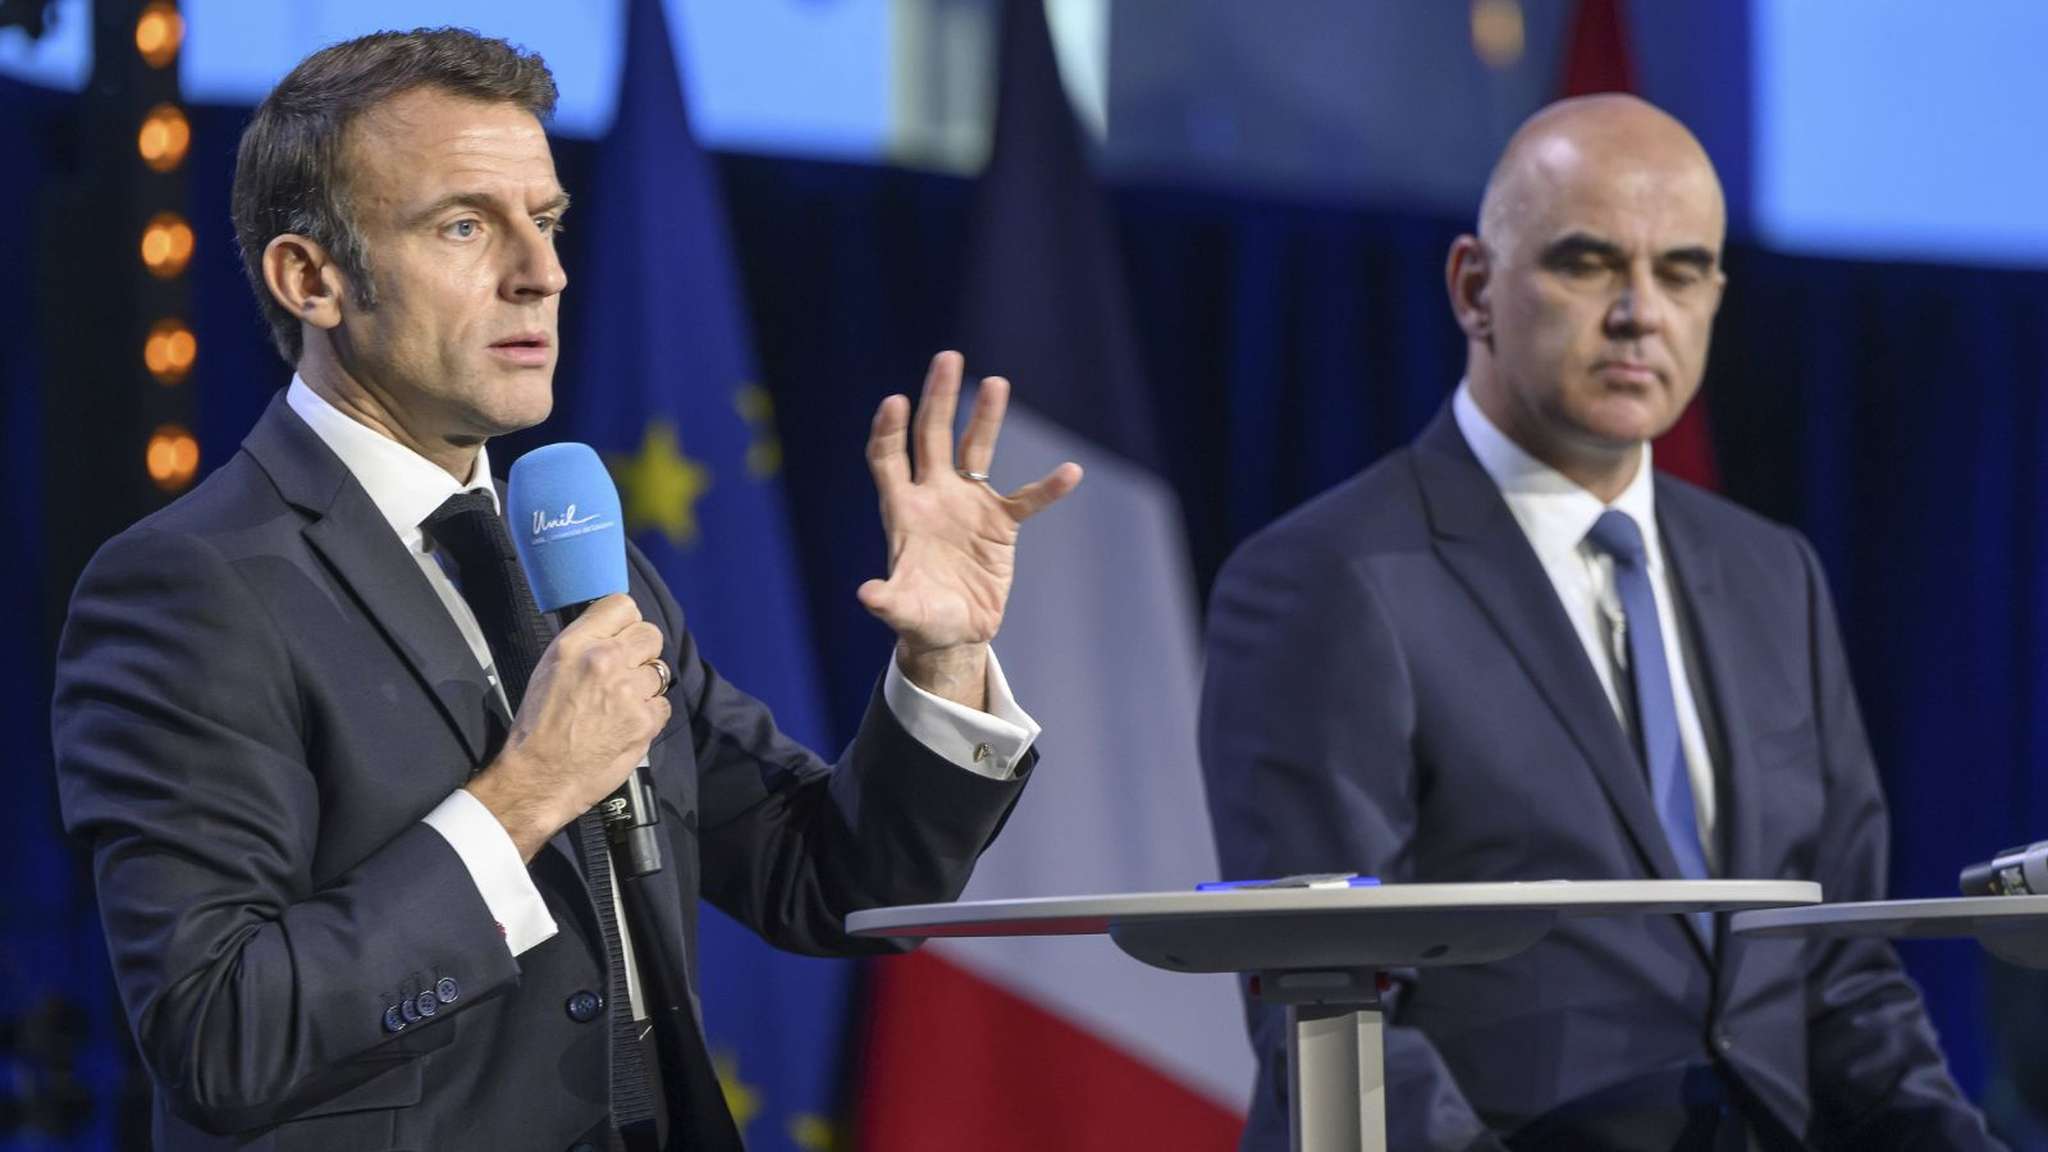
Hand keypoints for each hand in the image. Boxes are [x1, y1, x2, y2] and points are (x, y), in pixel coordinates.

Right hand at [465, 594, 670, 859]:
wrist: (539, 777)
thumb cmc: (538, 724)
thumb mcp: (550, 668)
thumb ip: (584, 645)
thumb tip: (615, 632)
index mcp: (576, 644)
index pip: (623, 605)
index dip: (626, 623)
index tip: (621, 637)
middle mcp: (605, 660)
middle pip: (651, 634)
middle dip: (642, 652)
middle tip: (625, 673)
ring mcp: (629, 691)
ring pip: (659, 671)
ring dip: (644, 686)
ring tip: (621, 704)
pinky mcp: (644, 721)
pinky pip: (663, 705)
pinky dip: (649, 714)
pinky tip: (626, 724)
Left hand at [859, 351, 1081, 707]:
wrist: (955, 633)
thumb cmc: (921, 618)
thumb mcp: (904, 612)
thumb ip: (888, 601)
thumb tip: (868, 594)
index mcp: (903, 511)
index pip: (889, 458)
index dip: (889, 431)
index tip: (895, 402)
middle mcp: (934, 496)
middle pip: (932, 437)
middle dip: (938, 397)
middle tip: (948, 359)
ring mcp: (968, 505)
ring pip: (976, 450)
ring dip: (985, 417)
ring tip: (996, 383)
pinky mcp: (1001, 524)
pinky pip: (1027, 499)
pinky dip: (1048, 488)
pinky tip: (1071, 472)